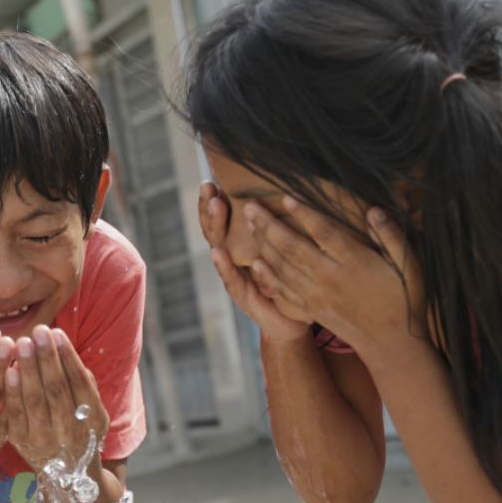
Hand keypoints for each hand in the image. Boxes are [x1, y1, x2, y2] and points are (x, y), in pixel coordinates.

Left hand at [2, 326, 105, 469]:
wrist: (69, 480)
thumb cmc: (80, 433)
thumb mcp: (94, 413)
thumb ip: (85, 386)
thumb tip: (68, 352)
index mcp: (92, 418)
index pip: (80, 382)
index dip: (68, 356)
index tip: (56, 332)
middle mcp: (71, 430)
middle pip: (57, 388)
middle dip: (46, 357)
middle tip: (38, 330)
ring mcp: (46, 439)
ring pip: (36, 399)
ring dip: (28, 369)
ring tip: (21, 342)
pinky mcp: (23, 443)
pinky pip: (16, 415)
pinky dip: (12, 392)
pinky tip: (8, 370)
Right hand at [198, 183, 307, 344]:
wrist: (292, 323)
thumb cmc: (290, 281)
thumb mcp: (285, 250)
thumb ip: (280, 226)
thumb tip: (290, 189)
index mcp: (241, 246)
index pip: (223, 218)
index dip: (216, 200)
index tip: (214, 179)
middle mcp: (232, 260)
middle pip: (215, 229)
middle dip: (209, 207)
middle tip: (209, 186)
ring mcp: (234, 277)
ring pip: (219, 249)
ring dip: (216, 227)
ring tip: (215, 206)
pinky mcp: (243, 296)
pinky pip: (231, 279)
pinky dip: (224, 265)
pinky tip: (218, 252)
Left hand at [244, 198, 423, 345]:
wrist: (391, 343)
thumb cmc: (404, 298)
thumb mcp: (410, 265)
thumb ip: (391, 236)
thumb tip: (373, 210)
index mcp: (355, 263)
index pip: (324, 232)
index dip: (304, 213)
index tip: (285, 195)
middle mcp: (331, 278)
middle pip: (294, 247)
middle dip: (270, 225)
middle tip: (250, 205)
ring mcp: (318, 295)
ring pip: (284, 267)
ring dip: (263, 244)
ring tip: (249, 223)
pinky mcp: (312, 308)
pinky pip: (284, 290)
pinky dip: (268, 276)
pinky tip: (255, 263)